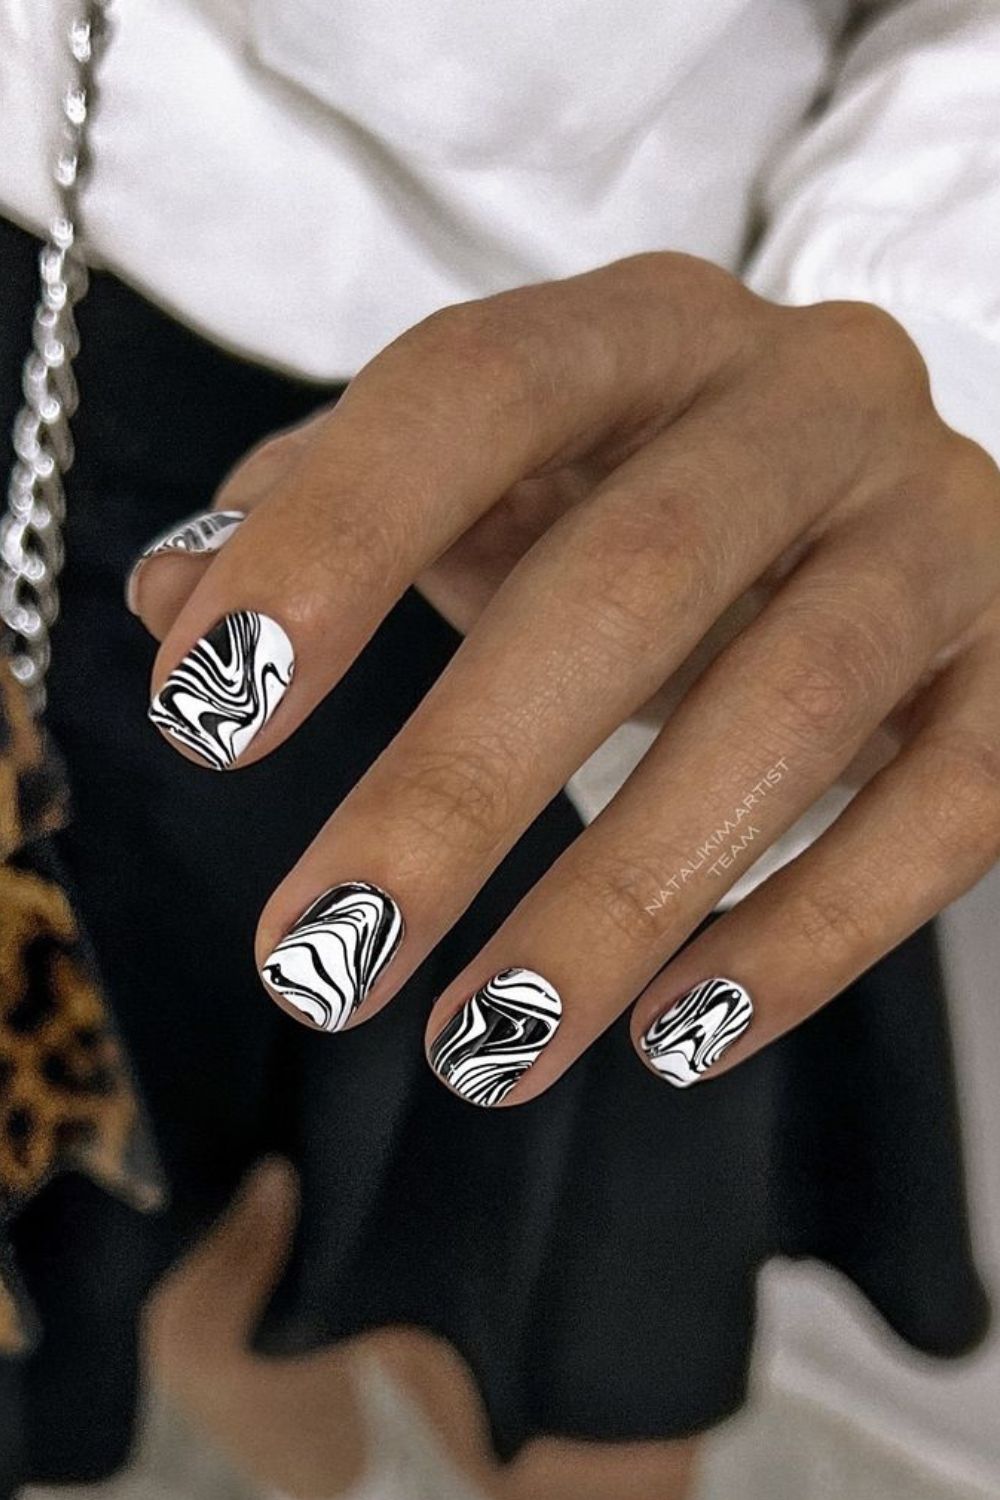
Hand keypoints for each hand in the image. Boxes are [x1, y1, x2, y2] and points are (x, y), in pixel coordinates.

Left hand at [130, 253, 999, 1103]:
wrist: (886, 500)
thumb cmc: (652, 493)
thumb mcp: (501, 473)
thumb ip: (334, 508)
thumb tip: (175, 598)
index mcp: (646, 329)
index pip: (472, 390)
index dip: (333, 541)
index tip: (207, 713)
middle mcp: (809, 401)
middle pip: (631, 579)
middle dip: (458, 786)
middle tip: (321, 959)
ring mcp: (937, 532)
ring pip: (795, 712)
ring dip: (619, 901)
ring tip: (483, 1048)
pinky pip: (943, 814)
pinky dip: (803, 939)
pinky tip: (673, 1038)